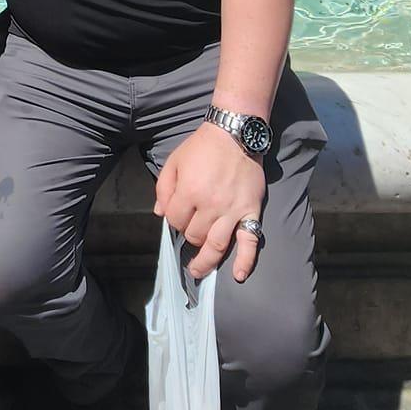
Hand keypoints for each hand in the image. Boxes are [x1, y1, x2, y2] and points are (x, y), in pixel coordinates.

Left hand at [153, 121, 266, 284]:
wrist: (235, 134)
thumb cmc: (202, 147)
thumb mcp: (175, 161)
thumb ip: (163, 188)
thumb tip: (159, 213)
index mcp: (189, 191)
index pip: (174, 220)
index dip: (173, 220)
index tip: (178, 215)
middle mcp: (210, 205)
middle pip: (194, 235)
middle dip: (189, 235)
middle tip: (190, 230)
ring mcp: (232, 210)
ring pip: (216, 245)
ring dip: (206, 261)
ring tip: (198, 270)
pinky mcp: (251, 211)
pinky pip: (250, 241)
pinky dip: (245, 261)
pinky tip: (237, 275)